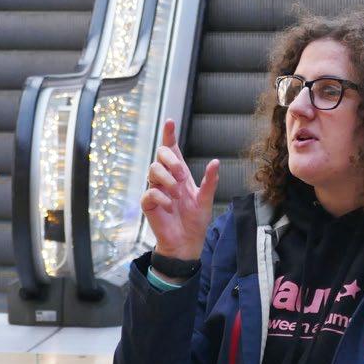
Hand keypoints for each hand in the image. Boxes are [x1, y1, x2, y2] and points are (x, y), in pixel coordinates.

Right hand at [141, 119, 218, 261]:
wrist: (186, 241)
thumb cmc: (195, 220)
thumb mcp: (206, 199)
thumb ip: (210, 181)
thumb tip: (215, 162)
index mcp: (180, 174)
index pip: (171, 149)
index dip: (169, 135)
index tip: (169, 121)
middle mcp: (166, 178)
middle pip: (159, 155)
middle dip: (170, 161)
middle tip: (182, 175)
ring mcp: (156, 189)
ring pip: (152, 170)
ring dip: (167, 180)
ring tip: (177, 194)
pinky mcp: (148, 203)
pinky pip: (150, 193)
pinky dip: (162, 198)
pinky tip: (170, 206)